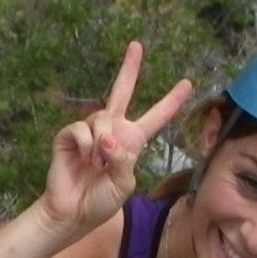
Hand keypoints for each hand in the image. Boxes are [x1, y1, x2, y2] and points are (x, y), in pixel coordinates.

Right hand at [41, 41, 192, 237]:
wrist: (72, 212)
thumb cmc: (100, 202)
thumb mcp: (124, 185)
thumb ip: (123, 160)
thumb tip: (107, 138)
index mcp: (132, 142)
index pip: (156, 117)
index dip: (171, 101)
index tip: (187, 83)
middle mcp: (112, 130)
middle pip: (122, 91)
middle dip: (129, 68)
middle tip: (137, 46)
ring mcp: (90, 131)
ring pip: (101, 117)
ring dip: (101, 144)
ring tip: (96, 165)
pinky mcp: (69, 136)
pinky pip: (81, 129)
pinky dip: (85, 146)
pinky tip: (83, 160)